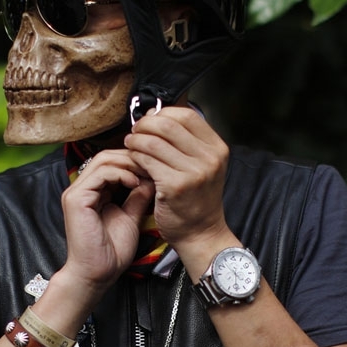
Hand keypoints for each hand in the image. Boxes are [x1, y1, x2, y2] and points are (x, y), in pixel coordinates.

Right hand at [60, 149, 154, 292]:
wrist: (97, 274)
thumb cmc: (111, 252)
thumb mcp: (131, 217)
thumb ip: (138, 197)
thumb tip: (152, 178)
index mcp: (92, 192)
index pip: (111, 163)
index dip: (133, 161)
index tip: (156, 166)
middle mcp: (81, 188)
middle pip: (106, 156)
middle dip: (132, 157)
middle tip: (153, 164)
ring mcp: (76, 192)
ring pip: (102, 160)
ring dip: (128, 163)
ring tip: (146, 172)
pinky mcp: (76, 199)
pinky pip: (100, 174)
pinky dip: (120, 174)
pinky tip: (135, 183)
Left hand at [123, 106, 229, 248]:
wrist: (201, 233)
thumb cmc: (196, 199)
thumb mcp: (202, 166)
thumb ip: (185, 142)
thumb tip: (156, 115)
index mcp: (217, 148)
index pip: (187, 115)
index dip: (163, 113)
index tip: (150, 120)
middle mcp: (209, 158)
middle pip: (168, 124)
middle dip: (145, 124)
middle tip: (135, 131)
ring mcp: (193, 172)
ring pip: (154, 141)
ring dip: (136, 140)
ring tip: (130, 144)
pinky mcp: (175, 186)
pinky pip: (147, 160)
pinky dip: (135, 156)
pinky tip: (132, 160)